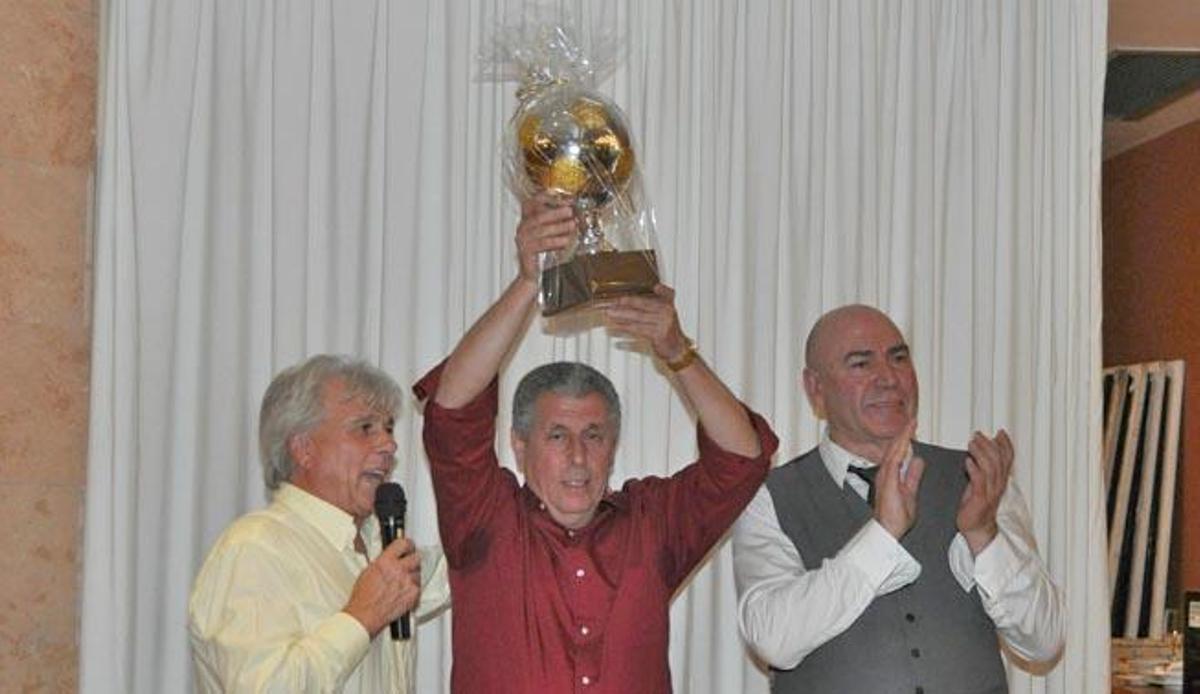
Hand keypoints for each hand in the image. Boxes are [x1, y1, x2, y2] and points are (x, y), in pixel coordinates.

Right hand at [344, 537, 421, 637]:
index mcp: (385, 561)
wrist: (364, 615)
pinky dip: (413, 590)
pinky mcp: (413, 595)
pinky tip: (403, 593)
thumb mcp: (368, 571)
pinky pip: (418, 587)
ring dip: (412, 576)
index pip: (403, 543)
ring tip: (402, 583)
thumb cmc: (363, 597)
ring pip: (418, 573)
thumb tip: (391, 556)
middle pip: (416, 557)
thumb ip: (383, 561)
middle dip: (412, 560)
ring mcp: (407, 582)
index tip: (408, 546)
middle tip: (408, 564)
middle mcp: (398, 570)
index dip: (407, 544)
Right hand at [515, 195, 576, 283]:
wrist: (531, 275)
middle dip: (556, 212)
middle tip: (570, 211)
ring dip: (559, 226)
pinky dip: (556, 241)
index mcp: (527, 221)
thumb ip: (556, 225)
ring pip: (542, 229)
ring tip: (572, 225)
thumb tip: (573, 216)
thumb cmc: (542, 256)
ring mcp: (523, 240)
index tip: (562, 199)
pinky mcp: (526, 251)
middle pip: (539, 216)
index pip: (532, 203)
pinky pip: (543, 243)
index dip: (547, 198)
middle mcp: (523, 228)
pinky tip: (566, 240)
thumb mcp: (549, 237)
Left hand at [603, 284, 690, 363]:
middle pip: (644, 304)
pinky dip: (626, 327)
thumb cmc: (668, 333)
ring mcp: (664, 323)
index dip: (661, 289)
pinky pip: (638, 329)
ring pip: (638, 317)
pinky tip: (617, 326)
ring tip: (610, 313)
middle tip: (613, 301)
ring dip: (622, 315)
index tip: (654, 286)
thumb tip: (635, 299)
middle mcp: (668, 312)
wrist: (677, 350)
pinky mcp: (658, 334)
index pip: (667, 293)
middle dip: (627, 303)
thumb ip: (655, 305)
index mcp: (670, 305)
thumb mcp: (665, 316)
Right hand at [874, 419, 924, 539]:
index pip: (899, 453)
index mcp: (891, 475)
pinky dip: (900, 448)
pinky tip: (906, 439)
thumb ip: (912, 476)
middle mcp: (886, 473)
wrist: (888, 530)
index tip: (913, 429)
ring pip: (894, 451)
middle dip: (904, 433)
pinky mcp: (887, 480)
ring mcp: (885, 476)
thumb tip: (917, 460)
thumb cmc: (896, 516)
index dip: (906, 440)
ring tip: (910, 424)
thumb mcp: (910, 492)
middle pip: (895, 448)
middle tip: (912, 420)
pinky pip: (894, 459)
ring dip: (902, 437)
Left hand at [957, 429, 1012, 554]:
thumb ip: (985, 467)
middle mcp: (998, 485)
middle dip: (989, 445)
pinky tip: (968, 461)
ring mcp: (990, 492)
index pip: (1008, 459)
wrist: (976, 528)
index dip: (1006, 445)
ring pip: (990, 469)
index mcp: (1001, 480)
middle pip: (999, 461)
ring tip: (972, 443)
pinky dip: (974, 470)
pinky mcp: (979, 500)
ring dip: (981, 453)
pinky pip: (979, 482)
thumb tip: (983, 449)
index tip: (1001, 433)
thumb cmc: (976, 505)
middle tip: (978, 435)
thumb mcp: (983, 483)